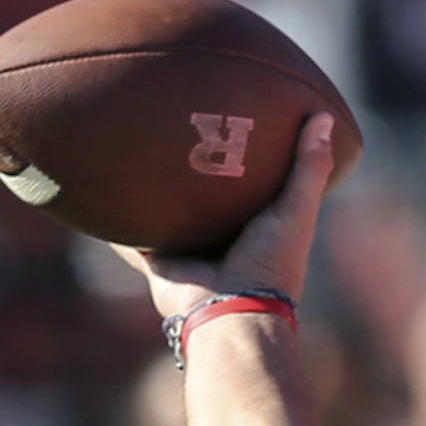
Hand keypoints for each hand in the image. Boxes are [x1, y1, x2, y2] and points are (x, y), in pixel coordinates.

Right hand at [113, 113, 337, 317]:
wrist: (229, 310)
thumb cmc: (271, 262)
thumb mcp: (297, 209)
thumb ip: (310, 166)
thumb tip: (323, 115)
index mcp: (257, 226)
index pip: (251, 185)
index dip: (245, 157)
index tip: (236, 121)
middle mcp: (221, 237)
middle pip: (204, 197)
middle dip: (193, 171)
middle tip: (179, 127)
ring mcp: (188, 249)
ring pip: (166, 214)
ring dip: (154, 193)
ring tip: (137, 151)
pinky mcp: (156, 258)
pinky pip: (130, 236)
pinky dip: (118, 221)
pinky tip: (102, 192)